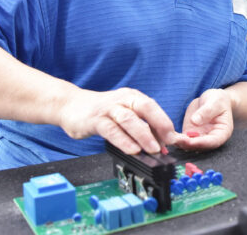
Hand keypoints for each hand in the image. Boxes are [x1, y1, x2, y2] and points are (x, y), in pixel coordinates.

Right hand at [59, 87, 177, 154]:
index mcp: (132, 97)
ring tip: (153, 148)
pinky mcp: (95, 120)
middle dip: (159, 124)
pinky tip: (132, 150)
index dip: (165, 122)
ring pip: (129, 119)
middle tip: (169, 142)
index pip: (153, 107)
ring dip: (143, 134)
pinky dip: (123, 140)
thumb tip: (162, 145)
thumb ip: (141, 126)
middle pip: (145, 107)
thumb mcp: (123, 114)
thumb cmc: (102, 112)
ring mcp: (108, 109)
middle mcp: (123, 100)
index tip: (176, 139)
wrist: (71, 105)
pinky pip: (111, 130)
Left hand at [176, 89, 233, 150]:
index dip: (201, 143)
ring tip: (170, 138)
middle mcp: (210, 138)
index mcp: (222, 133)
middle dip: (188, 144)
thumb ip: (206, 111)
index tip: (190, 141)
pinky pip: (183, 139)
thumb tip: (195, 121)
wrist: (212, 99)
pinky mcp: (190, 134)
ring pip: (190, 145)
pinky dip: (176, 138)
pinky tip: (168, 134)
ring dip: (180, 143)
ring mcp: (200, 137)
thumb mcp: (215, 102)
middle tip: (177, 140)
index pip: (213, 142)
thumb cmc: (218, 100)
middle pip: (200, 146)